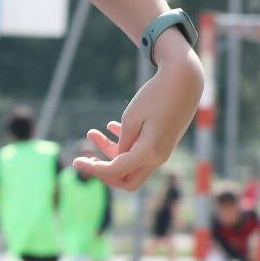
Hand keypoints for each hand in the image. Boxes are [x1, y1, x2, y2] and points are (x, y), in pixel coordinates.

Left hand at [72, 52, 203, 191]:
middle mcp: (158, 157)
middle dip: (104, 173)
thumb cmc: (156, 95)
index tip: (75, 161)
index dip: (92, 169)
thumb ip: (122, 143)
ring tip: (91, 132)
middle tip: (87, 158)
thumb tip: (117, 160)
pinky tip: (110, 126)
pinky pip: (140, 151)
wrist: (184, 80)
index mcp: (149, 153)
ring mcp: (162, 151)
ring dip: (110, 152)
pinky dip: (124, 144)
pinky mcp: (163, 142)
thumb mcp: (131, 118)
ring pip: (131, 164)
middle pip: (126, 180)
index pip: (115, 171)